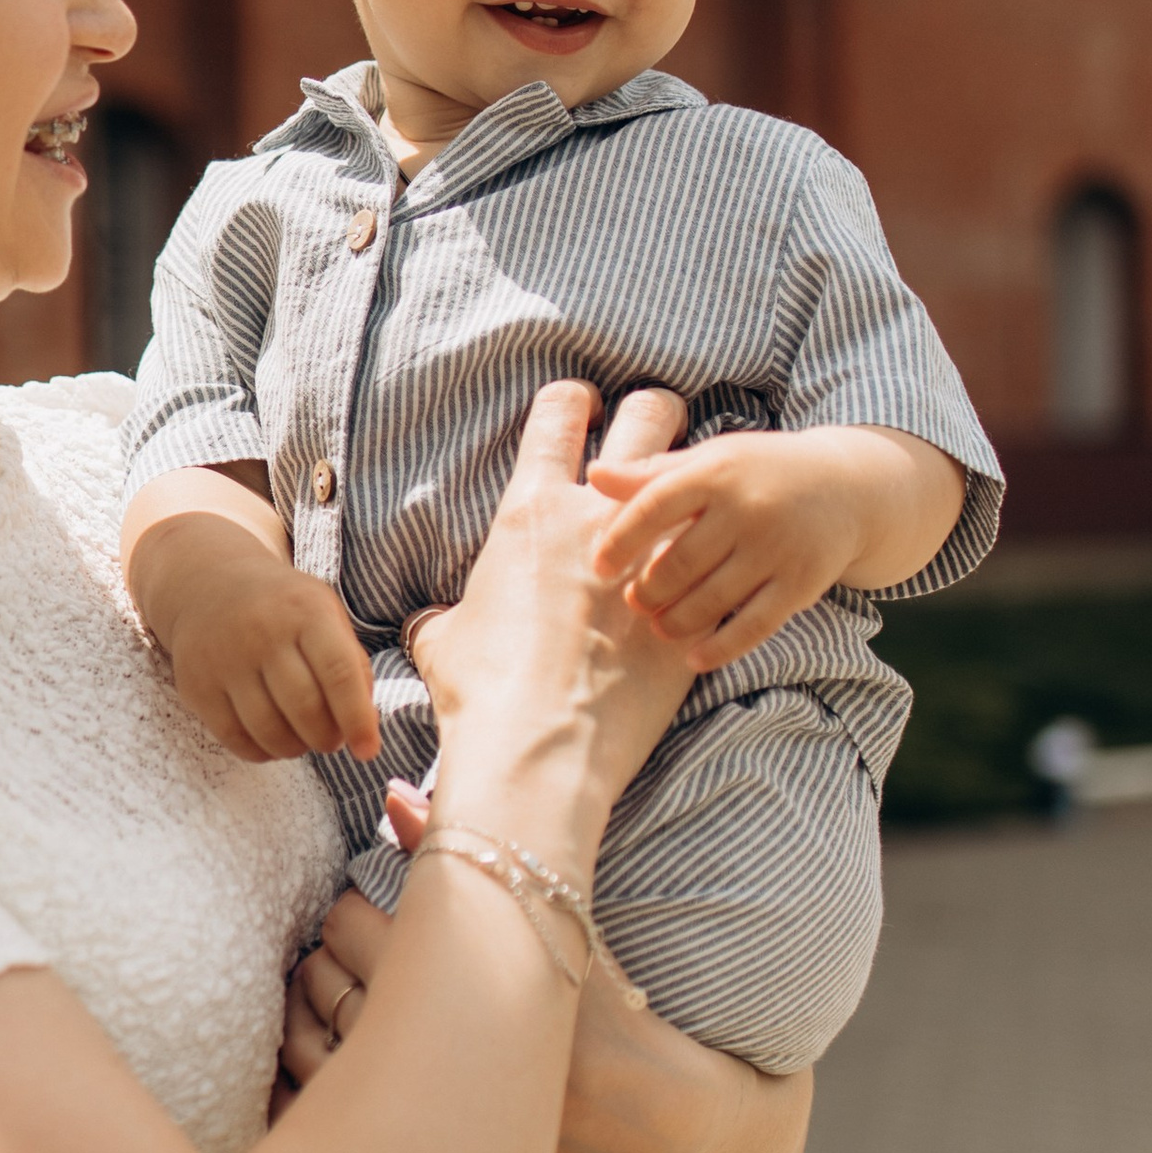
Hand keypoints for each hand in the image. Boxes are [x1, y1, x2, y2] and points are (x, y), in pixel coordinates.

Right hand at [157, 531, 381, 764]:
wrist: (209, 584)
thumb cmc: (283, 608)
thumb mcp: (326, 614)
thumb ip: (352, 663)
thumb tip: (364, 724)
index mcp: (306, 611)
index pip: (339, 673)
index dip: (357, 719)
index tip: (367, 750)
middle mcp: (263, 631)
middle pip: (305, 708)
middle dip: (326, 738)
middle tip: (331, 741)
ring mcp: (225, 658)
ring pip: (269, 729)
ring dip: (295, 748)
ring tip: (302, 740)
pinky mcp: (197, 684)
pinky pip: (234, 737)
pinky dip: (261, 752)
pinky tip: (272, 742)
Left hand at [277, 865, 810, 1152]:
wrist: (661, 1134)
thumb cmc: (617, 1020)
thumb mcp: (561, 933)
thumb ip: (474, 858)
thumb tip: (396, 797)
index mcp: (469, 989)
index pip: (356, 927)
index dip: (352, 909)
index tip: (369, 907)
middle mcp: (436, 1054)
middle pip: (326, 979)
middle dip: (327, 954)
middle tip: (348, 943)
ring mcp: (422, 1110)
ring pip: (310, 1043)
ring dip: (310, 1006)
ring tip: (336, 987)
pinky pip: (320, 1100)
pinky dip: (311, 1063)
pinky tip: (334, 1043)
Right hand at [406, 385, 698, 829]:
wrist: (540, 750)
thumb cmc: (482, 693)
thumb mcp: (443, 642)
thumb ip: (446, 616)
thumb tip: (431, 624)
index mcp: (531, 509)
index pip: (558, 414)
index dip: (571, 403)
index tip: (579, 410)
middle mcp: (598, 517)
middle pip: (649, 420)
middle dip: (654, 418)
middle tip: (651, 444)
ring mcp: (654, 558)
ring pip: (700, 482)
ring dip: (695, 490)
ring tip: (693, 504)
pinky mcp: (693, 606)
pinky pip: (720, 561)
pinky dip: (717, 561)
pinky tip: (716, 573)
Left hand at [589, 423, 962, 673]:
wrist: (848, 487)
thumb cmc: (759, 473)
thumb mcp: (710, 461)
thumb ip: (652, 473)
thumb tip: (594, 475)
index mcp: (717, 471)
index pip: (655, 506)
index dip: (621, 540)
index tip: (599, 567)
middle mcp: (748, 508)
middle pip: (681, 561)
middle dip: (650, 589)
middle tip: (634, 603)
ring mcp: (777, 548)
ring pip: (713, 598)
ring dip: (677, 620)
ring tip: (659, 627)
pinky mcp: (801, 583)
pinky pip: (754, 624)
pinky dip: (721, 647)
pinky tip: (693, 660)